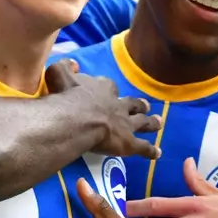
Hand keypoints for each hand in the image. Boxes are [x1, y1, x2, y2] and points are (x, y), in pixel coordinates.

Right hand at [46, 61, 161, 160]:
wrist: (76, 119)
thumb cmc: (67, 97)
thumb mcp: (58, 74)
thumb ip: (65, 67)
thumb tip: (74, 64)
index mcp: (102, 88)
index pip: (109, 86)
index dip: (110, 89)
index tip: (110, 90)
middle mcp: (118, 104)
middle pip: (132, 103)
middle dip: (139, 105)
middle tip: (146, 105)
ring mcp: (126, 124)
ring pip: (142, 122)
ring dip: (151, 122)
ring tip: (159, 122)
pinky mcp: (128, 142)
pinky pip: (142, 147)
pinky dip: (150, 150)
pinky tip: (157, 153)